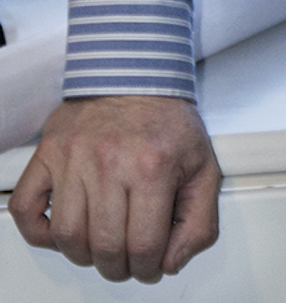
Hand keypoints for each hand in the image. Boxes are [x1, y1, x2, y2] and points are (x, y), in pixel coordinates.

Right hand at [9, 95, 220, 283]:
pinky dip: (39, 231)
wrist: (138, 73)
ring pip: (67, 236)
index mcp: (152, 166)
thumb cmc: (168, 121)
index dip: (148, 267)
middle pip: (104, 248)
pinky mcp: (48, 152)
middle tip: (126, 259)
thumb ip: (200, 221)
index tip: (151, 264)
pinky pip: (26, 208)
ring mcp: (74, 157)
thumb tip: (172, 262)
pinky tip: (63, 230)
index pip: (143, 247)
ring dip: (84, 254)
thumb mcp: (203, 166)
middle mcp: (110, 162)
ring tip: (101, 244)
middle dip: (118, 266)